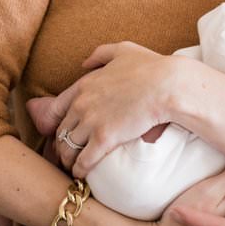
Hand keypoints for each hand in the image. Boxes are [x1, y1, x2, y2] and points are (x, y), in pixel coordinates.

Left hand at [49, 42, 188, 177]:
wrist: (168, 85)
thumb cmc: (151, 67)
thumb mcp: (123, 50)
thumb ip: (100, 54)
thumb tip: (85, 63)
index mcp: (84, 85)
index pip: (56, 108)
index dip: (56, 124)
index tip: (61, 132)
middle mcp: (81, 104)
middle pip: (60, 131)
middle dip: (61, 144)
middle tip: (66, 154)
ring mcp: (91, 122)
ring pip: (67, 147)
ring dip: (68, 159)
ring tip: (72, 166)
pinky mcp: (104, 138)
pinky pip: (83, 160)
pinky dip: (79, 169)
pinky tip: (81, 174)